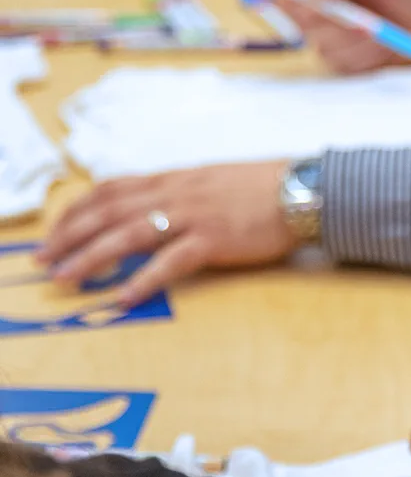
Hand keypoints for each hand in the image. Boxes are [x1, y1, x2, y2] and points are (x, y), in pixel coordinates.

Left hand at [37, 162, 296, 306]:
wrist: (301, 188)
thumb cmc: (262, 188)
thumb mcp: (210, 181)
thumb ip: (179, 194)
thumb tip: (152, 210)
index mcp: (173, 180)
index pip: (110, 190)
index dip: (76, 211)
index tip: (54, 232)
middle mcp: (175, 194)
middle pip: (108, 212)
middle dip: (69, 237)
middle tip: (42, 261)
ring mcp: (193, 216)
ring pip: (128, 234)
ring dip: (91, 257)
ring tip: (66, 278)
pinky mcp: (214, 239)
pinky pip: (170, 261)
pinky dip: (143, 279)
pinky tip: (123, 297)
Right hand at [274, 0, 410, 72]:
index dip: (278, 0)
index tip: (274, 1)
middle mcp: (325, 18)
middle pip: (304, 27)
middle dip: (333, 24)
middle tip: (363, 20)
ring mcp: (338, 43)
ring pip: (327, 49)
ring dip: (357, 41)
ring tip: (382, 28)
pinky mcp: (353, 65)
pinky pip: (348, 66)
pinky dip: (369, 56)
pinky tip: (386, 44)